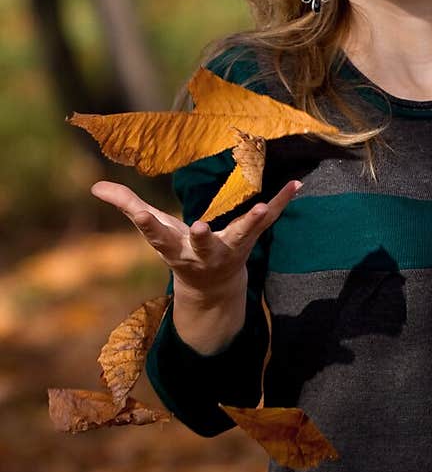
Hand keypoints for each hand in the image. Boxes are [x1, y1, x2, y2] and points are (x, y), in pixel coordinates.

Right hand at [90, 176, 302, 300]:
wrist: (212, 287)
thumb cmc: (180, 249)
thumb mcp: (154, 233)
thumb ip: (127, 207)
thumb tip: (94, 187)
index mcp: (174, 248)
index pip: (156, 235)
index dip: (146, 224)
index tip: (139, 213)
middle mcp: (203, 252)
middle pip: (203, 245)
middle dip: (202, 238)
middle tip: (201, 228)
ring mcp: (230, 248)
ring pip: (243, 234)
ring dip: (254, 221)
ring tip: (265, 206)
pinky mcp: (251, 239)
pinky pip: (269, 220)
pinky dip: (282, 202)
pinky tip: (297, 184)